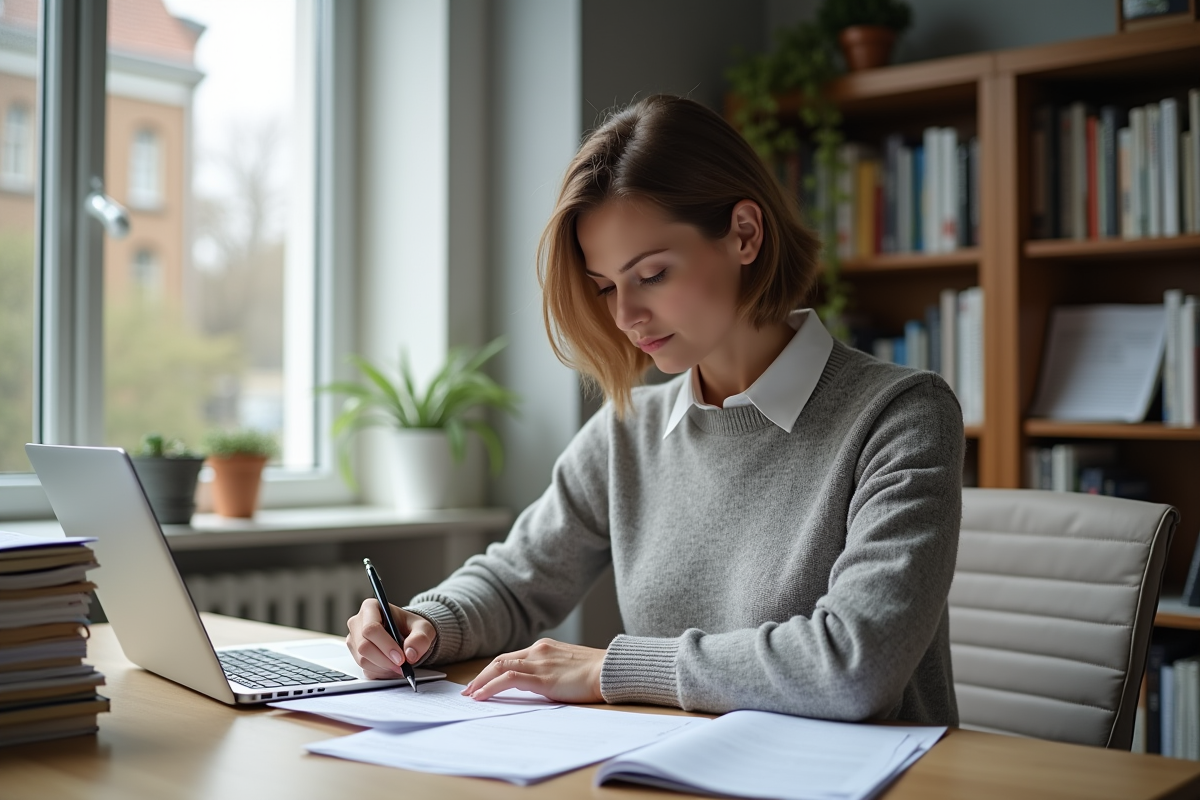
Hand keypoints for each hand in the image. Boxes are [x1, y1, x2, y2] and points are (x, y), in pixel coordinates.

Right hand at [345, 598, 435, 679]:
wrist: (407, 634)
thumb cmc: (411, 627)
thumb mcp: (423, 628)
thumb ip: (420, 638)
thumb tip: (410, 654)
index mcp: (371, 607)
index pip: (371, 628)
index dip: (385, 645)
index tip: (401, 658)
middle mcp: (357, 623)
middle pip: (364, 646)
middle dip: (385, 660)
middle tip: (402, 666)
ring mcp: (354, 640)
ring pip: (363, 660)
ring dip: (384, 667)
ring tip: (399, 666)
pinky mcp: (355, 655)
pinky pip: (365, 669)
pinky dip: (381, 672)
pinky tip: (392, 667)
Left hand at [463, 638, 605, 703]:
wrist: (611, 671)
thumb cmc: (596, 673)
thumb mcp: (569, 668)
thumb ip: (552, 672)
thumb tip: (539, 686)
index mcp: (545, 648)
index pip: (511, 658)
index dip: (493, 670)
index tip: (482, 682)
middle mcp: (539, 651)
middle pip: (500, 660)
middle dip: (481, 675)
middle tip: (469, 690)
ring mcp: (539, 662)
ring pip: (500, 667)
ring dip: (481, 681)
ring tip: (470, 695)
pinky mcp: (542, 676)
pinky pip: (508, 679)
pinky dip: (490, 686)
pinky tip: (481, 696)